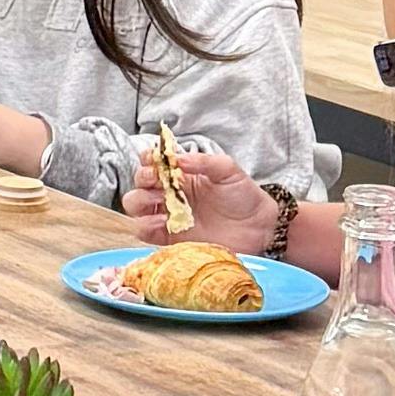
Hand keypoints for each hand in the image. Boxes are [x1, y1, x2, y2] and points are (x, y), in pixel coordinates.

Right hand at [122, 142, 274, 248]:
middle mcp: (169, 193)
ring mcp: (168, 216)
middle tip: (158, 184)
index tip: (155, 162)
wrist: (259, 229)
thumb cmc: (245, 196)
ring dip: (140, 203)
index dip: (147, 160)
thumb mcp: (228, 170)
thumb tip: (176, 158)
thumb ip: (202, 161)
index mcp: (181, 174)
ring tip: (159, 205)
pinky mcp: (169, 237)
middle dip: (142, 181)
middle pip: (138, 183)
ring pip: (135, 207)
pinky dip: (145, 226)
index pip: (152, 162)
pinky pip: (144, 232)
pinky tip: (161, 222)